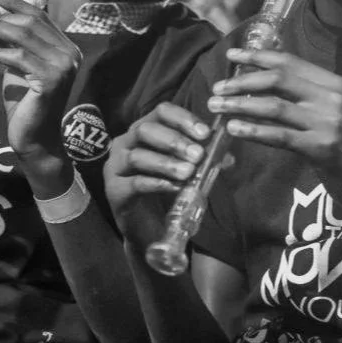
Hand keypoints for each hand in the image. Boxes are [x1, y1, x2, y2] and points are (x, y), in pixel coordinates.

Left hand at [0, 0, 80, 178]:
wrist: (35, 139)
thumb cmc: (26, 104)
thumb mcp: (13, 68)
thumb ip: (7, 45)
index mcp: (65, 48)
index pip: (39, 17)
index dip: (15, 3)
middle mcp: (69, 54)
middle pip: (31, 22)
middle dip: (0, 13)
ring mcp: (63, 66)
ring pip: (24, 36)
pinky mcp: (52, 80)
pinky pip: (19, 58)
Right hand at [103, 103, 210, 247]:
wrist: (147, 230)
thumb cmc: (166, 193)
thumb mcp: (187, 172)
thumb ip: (204, 161)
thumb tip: (228, 156)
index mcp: (143, 131)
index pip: (161, 112)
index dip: (183, 119)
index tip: (205, 134)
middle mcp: (125, 143)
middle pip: (145, 129)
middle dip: (174, 141)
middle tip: (198, 155)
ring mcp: (115, 166)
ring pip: (137, 156)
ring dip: (165, 162)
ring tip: (188, 173)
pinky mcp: (113, 190)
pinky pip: (133, 182)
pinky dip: (155, 183)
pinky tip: (174, 187)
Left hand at [207, 47, 341, 230]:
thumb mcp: (332, 110)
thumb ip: (306, 94)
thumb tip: (261, 79)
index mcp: (333, 83)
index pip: (289, 62)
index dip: (257, 56)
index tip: (231, 54)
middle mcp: (331, 98)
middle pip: (278, 80)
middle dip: (242, 81)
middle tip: (217, 87)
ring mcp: (328, 123)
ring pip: (274, 106)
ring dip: (240, 105)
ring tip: (216, 106)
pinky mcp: (321, 148)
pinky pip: (279, 136)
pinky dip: (254, 130)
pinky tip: (234, 128)